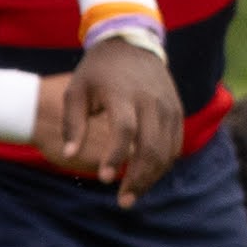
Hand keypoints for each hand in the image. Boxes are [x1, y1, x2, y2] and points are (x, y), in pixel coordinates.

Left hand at [67, 37, 182, 200]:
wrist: (131, 44)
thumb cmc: (96, 71)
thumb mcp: (75, 90)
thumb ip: (73, 124)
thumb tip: (68, 155)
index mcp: (122, 94)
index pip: (124, 130)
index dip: (115, 156)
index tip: (104, 179)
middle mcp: (150, 101)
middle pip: (151, 146)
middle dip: (138, 178)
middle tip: (123, 202)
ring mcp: (168, 105)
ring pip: (167, 150)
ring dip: (152, 177)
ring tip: (133, 195)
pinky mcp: (177, 110)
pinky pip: (175, 144)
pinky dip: (163, 164)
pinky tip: (147, 177)